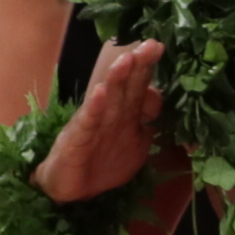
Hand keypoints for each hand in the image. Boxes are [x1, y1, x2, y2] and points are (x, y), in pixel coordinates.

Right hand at [39, 40, 166, 204]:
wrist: (74, 190)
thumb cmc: (104, 161)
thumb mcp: (136, 144)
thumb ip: (149, 122)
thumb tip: (160, 99)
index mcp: (126, 114)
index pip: (140, 86)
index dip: (149, 68)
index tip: (160, 47)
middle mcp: (111, 114)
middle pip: (126, 86)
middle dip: (138, 65)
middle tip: (151, 43)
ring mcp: (93, 124)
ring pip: (108, 98)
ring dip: (117, 79)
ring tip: (127, 59)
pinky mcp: (77, 138)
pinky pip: (88, 122)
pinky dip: (94, 107)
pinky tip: (100, 92)